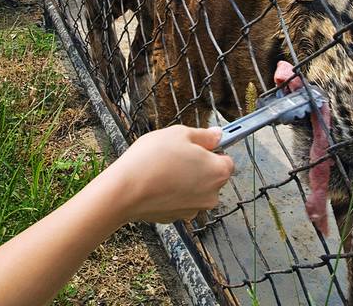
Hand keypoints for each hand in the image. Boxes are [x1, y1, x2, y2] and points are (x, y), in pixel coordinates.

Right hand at [109, 126, 233, 223]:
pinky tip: (157, 183)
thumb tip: (218, 134)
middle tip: (176, 154)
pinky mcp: (177, 217)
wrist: (126, 191)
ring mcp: (194, 209)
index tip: (199, 145)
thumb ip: (204, 135)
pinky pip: (179, 201)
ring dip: (185, 180)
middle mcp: (212, 195)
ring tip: (163, 169)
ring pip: (195, 189)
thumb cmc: (152, 159)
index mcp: (218, 172)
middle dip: (198, 166)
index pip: (226, 159)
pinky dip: (172, 193)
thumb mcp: (179, 134)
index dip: (212, 150)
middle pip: (211, 176)